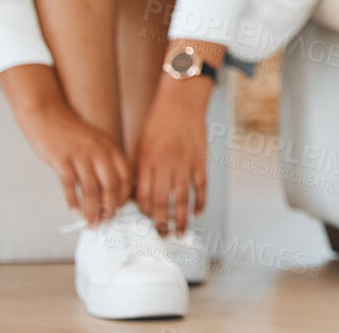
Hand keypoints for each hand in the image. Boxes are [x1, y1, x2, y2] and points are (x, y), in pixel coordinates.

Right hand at [1, 66, 130, 225]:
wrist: (46, 114)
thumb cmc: (70, 132)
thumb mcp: (95, 141)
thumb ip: (103, 159)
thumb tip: (108, 188)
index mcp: (110, 146)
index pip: (126, 175)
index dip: (124, 195)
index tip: (119, 209)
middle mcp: (99, 151)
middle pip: (112, 185)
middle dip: (110, 207)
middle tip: (106, 222)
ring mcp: (80, 155)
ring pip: (92, 189)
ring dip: (92, 210)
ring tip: (91, 224)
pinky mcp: (61, 160)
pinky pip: (70, 186)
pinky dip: (73, 202)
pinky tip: (73, 212)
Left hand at [135, 74, 210, 235]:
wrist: (182, 102)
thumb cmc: (158, 123)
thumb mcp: (141, 145)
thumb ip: (139, 170)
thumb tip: (137, 195)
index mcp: (147, 163)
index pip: (144, 198)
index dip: (144, 214)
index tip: (145, 223)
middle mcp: (166, 166)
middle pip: (163, 204)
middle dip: (162, 224)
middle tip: (162, 235)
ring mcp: (185, 164)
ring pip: (183, 200)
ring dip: (182, 220)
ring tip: (180, 232)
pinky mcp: (201, 161)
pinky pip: (201, 187)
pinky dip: (201, 202)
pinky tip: (199, 212)